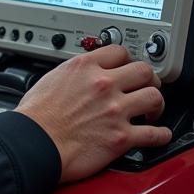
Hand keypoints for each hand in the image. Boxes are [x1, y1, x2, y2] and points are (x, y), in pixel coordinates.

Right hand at [16, 45, 169, 181]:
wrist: (33, 143)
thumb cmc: (35, 117)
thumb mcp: (51, 78)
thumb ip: (74, 74)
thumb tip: (81, 76)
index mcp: (84, 67)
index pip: (119, 51)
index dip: (127, 59)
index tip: (128, 66)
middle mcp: (103, 85)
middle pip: (144, 70)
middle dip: (149, 79)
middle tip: (147, 85)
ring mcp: (115, 110)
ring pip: (154, 97)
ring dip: (157, 104)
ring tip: (152, 110)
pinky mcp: (121, 137)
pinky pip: (154, 134)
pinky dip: (161, 134)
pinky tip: (159, 134)